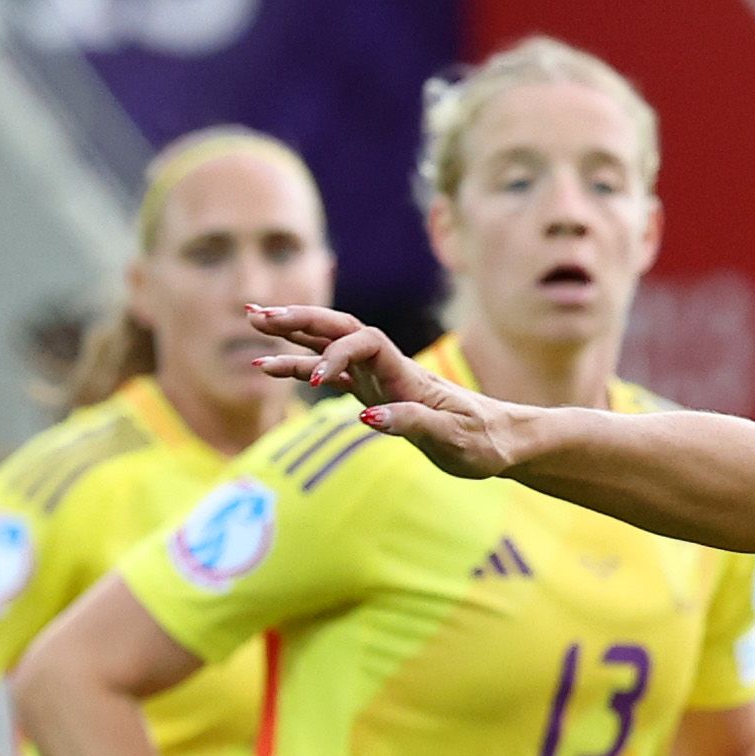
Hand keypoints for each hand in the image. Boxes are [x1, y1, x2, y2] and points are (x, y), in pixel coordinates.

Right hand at [244, 305, 528, 477]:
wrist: (502, 442)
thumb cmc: (482, 442)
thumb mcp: (453, 439)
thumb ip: (411, 423)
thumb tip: (366, 417)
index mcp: (407, 373)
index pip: (363, 342)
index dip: (336, 354)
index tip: (320, 383)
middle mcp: (388, 367)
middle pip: (338, 328)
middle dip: (299, 319)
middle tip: (256, 314)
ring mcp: (378, 378)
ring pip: (329, 345)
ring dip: (292, 334)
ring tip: (252, 322)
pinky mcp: (374, 394)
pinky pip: (330, 375)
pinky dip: (299, 368)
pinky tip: (268, 366)